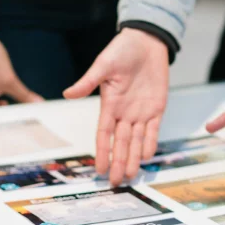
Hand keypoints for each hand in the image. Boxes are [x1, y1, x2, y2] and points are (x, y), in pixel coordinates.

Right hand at [64, 28, 168, 185]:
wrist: (146, 42)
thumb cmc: (122, 50)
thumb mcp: (103, 65)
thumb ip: (88, 81)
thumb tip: (67, 93)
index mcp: (109, 105)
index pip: (104, 135)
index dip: (102, 152)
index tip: (100, 169)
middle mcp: (124, 113)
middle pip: (121, 143)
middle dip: (119, 162)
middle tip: (117, 182)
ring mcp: (141, 112)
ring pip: (137, 141)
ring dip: (134, 158)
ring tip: (132, 176)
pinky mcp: (157, 108)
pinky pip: (154, 129)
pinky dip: (151, 142)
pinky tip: (147, 156)